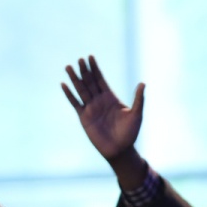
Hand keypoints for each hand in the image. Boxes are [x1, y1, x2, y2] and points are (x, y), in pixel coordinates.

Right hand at [63, 55, 146, 186]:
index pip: (101, 79)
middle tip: (80, 59)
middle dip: (85, 71)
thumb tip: (143, 83)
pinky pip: (75, 103)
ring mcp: (91, 108)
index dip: (95, 68)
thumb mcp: (136, 115)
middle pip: (90, 82)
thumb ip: (138, 99)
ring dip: (75, 79)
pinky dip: (69, 94)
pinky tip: (64, 85)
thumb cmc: (130, 133)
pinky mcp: (84, 117)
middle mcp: (99, 101)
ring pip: (81, 90)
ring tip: (68, 67)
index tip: (90, 57)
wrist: (120, 150)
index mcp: (110, 98)